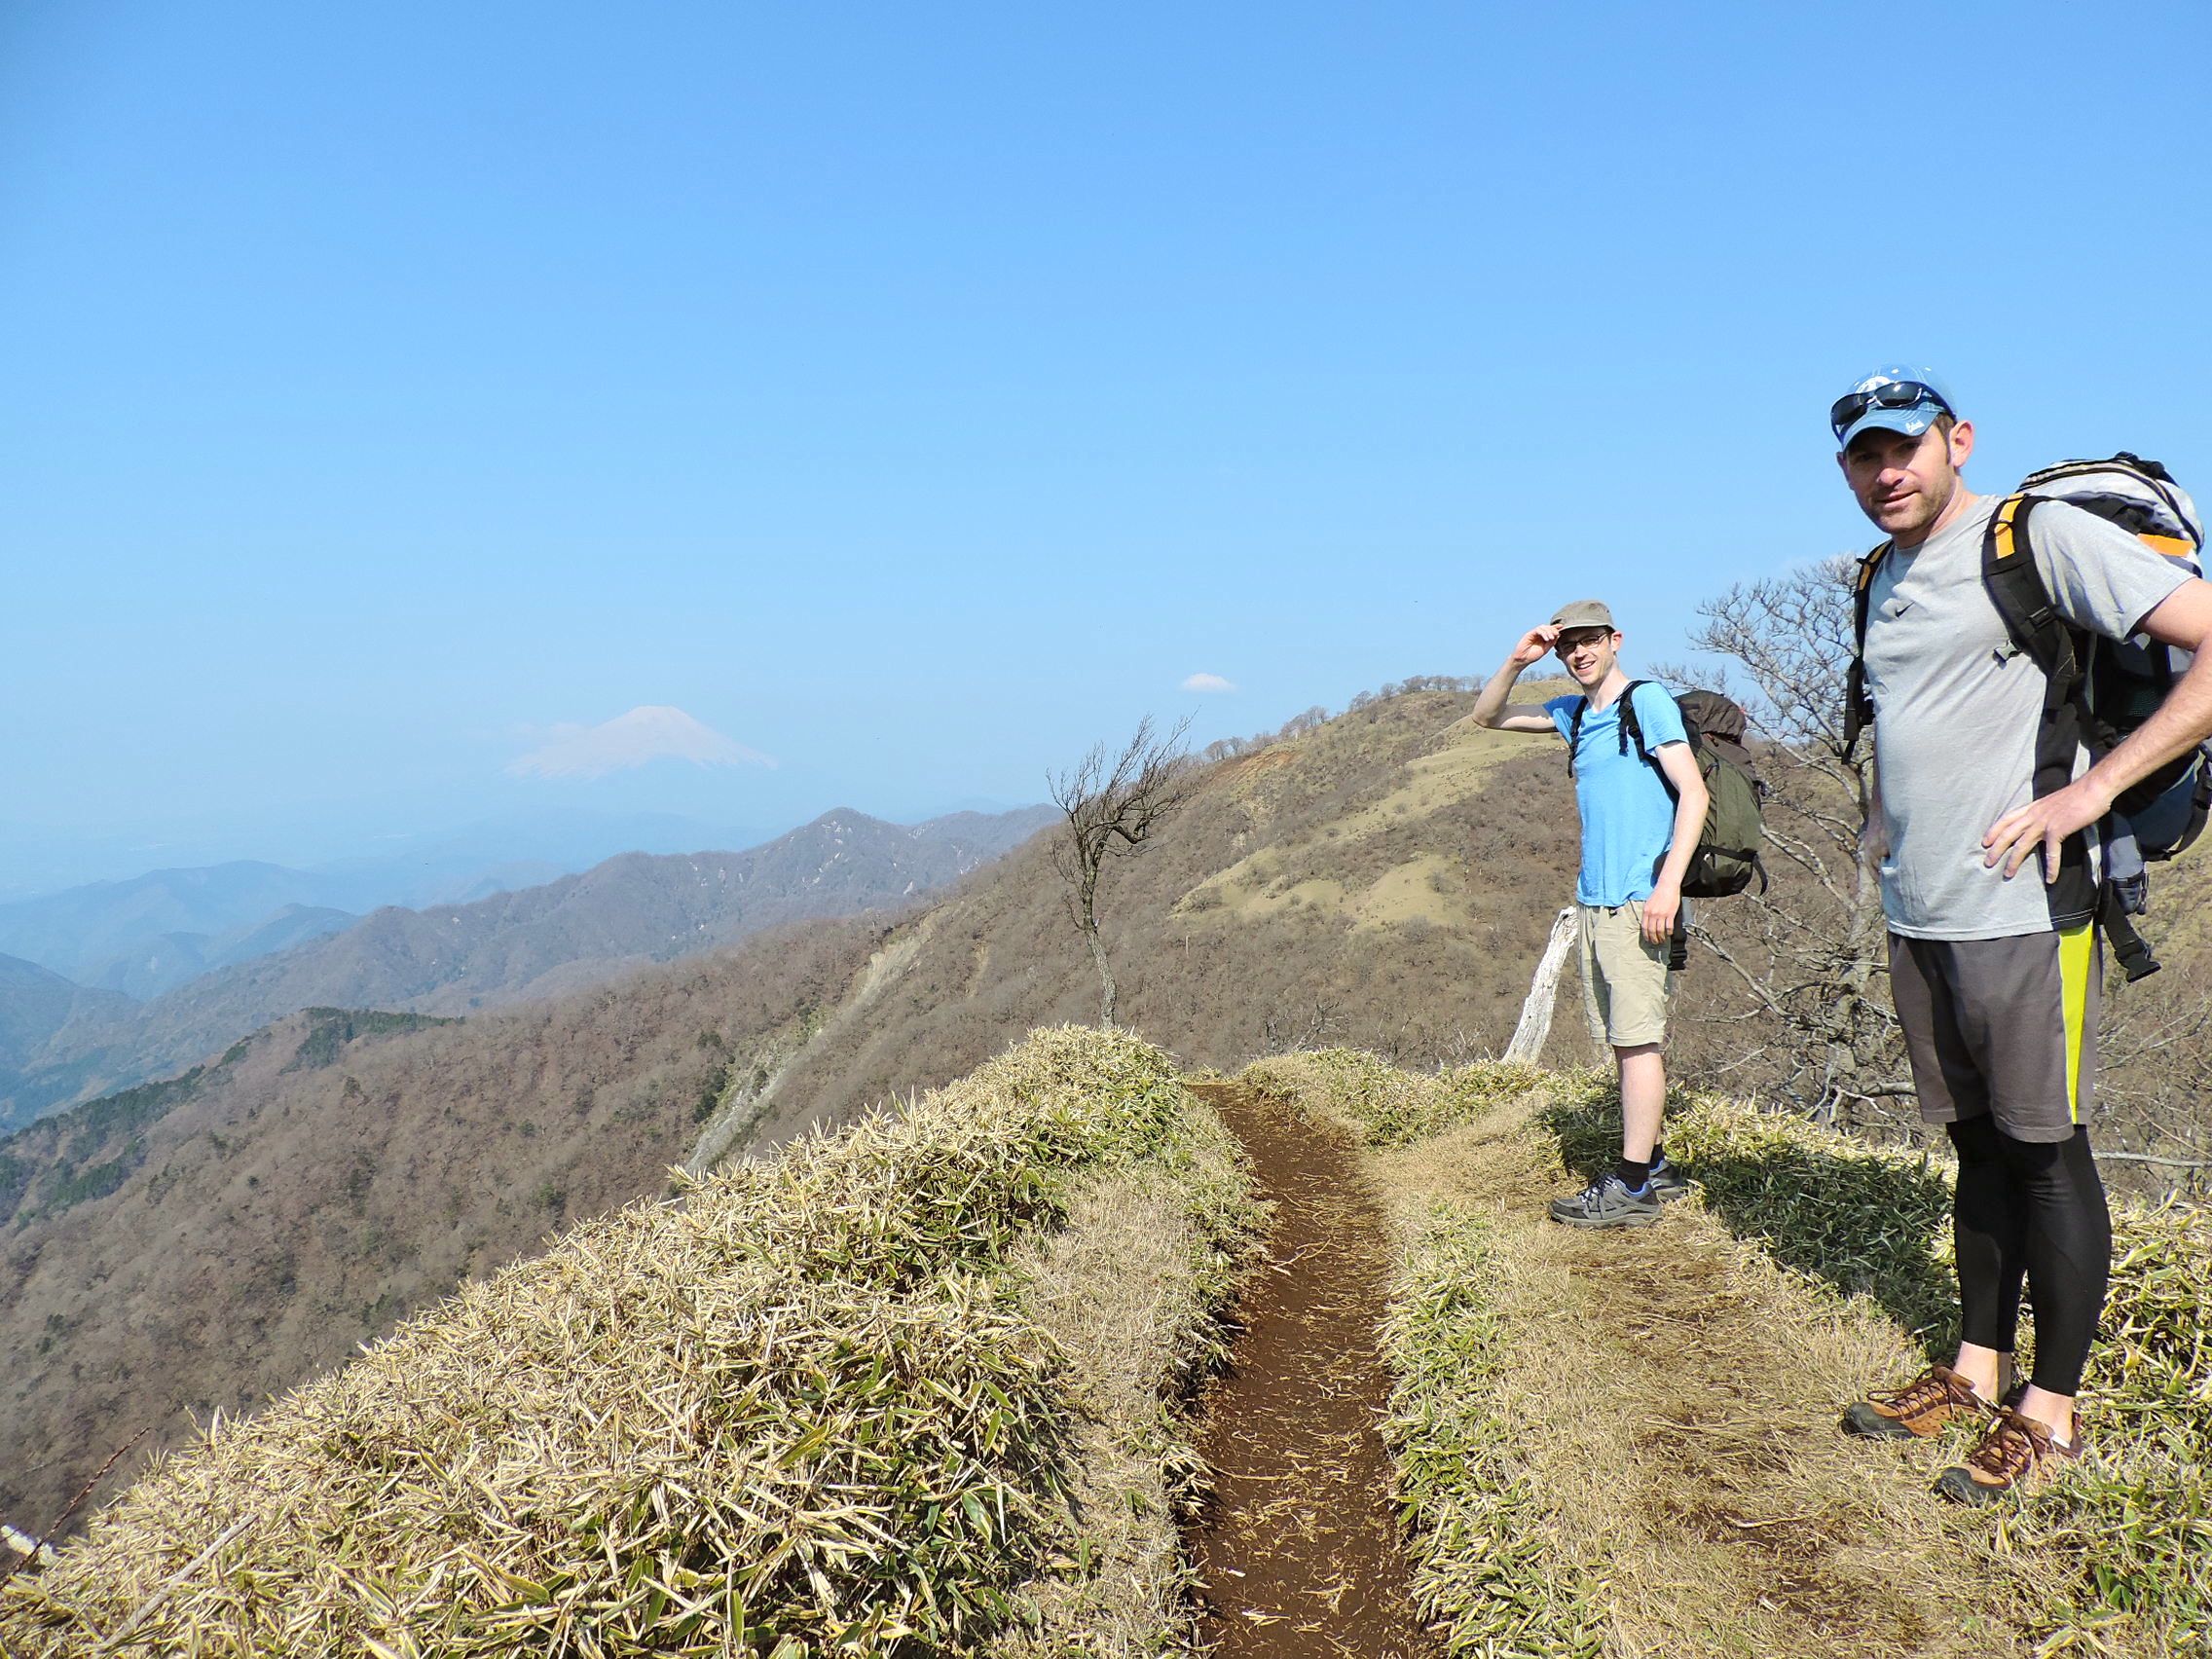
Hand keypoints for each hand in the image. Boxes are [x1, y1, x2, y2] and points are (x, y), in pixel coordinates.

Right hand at [1508, 624, 1558, 668]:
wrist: (1523, 659)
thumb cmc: (1533, 655)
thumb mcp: (1545, 649)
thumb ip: (1551, 643)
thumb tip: (1558, 635)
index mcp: (1542, 637)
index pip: (1549, 630)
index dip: (1555, 627)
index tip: (1561, 627)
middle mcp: (1538, 634)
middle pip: (1547, 627)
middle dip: (1553, 629)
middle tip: (1556, 634)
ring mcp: (1533, 634)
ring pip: (1542, 627)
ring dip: (1548, 631)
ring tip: (1551, 638)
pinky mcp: (1529, 634)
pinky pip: (1537, 630)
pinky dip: (1543, 633)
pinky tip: (1546, 639)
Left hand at [1641, 881, 1679, 943]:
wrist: (1667, 885)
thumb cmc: (1658, 893)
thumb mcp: (1649, 903)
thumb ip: (1648, 912)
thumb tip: (1648, 923)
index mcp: (1646, 911)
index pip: (1644, 927)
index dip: (1646, 935)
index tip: (1648, 939)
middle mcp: (1652, 914)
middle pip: (1651, 931)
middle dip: (1653, 939)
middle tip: (1655, 943)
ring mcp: (1661, 914)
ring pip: (1660, 931)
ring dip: (1661, 937)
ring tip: (1662, 940)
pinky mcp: (1670, 914)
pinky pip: (1669, 927)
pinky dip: (1669, 932)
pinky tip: (1669, 934)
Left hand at [1984, 778, 2109, 881]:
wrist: (2093, 789)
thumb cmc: (2077, 795)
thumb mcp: (2052, 802)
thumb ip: (2043, 813)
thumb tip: (2041, 823)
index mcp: (2032, 807)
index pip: (2006, 819)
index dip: (1994, 831)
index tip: (1984, 842)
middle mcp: (2034, 815)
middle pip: (2008, 834)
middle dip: (1996, 850)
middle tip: (1987, 863)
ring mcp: (2044, 823)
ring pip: (2022, 845)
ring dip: (2013, 861)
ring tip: (2007, 874)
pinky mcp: (2058, 831)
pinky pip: (2051, 853)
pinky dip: (2051, 867)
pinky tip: (2051, 879)